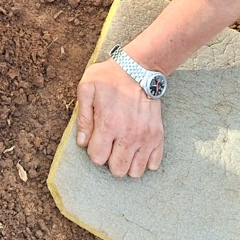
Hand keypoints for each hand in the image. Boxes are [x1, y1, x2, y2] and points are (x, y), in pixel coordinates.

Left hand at [75, 59, 163, 177]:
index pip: (98, 158)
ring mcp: (146, 137)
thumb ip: (83, 118)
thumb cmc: (109, 77)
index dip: (94, 151)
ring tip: (123, 149)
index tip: (96, 140)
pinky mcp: (157, 135)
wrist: (139, 68)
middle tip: (109, 145)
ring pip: (136, 171)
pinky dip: (145, 161)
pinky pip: (154, 163)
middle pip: (118, 169)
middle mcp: (129, 135)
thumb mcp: (87, 89)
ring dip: (127, 163)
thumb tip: (82, 142)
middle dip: (110, 161)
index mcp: (109, 125)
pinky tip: (137, 149)